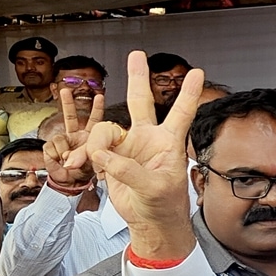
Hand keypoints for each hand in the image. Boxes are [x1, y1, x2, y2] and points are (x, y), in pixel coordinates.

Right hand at [44, 89, 104, 186]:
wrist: (72, 187)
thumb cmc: (89, 176)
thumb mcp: (98, 165)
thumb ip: (91, 156)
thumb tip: (82, 153)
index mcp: (93, 138)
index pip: (97, 121)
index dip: (97, 108)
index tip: (100, 96)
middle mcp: (78, 137)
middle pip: (72, 117)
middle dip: (68, 103)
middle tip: (66, 90)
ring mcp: (65, 143)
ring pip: (59, 137)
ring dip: (63, 150)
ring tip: (68, 162)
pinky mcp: (52, 150)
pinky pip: (50, 147)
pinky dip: (53, 157)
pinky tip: (60, 163)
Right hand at [85, 51, 203, 259]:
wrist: (149, 221)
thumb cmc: (164, 205)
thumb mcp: (154, 189)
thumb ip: (130, 171)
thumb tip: (105, 156)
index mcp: (168, 143)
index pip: (180, 114)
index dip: (187, 94)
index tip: (198, 72)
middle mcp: (148, 139)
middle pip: (141, 102)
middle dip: (137, 78)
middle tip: (137, 54)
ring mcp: (128, 146)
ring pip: (105, 130)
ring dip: (94, 145)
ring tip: (94, 165)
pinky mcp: (111, 156)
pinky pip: (92, 147)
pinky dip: (83, 155)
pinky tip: (77, 164)